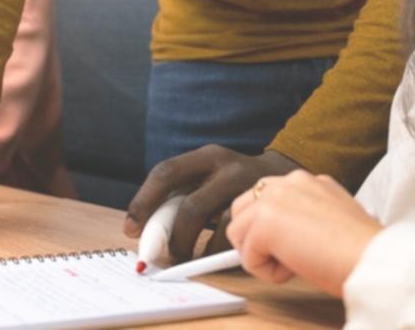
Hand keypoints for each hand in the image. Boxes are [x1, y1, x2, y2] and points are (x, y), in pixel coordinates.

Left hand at [124, 146, 297, 262]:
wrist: (284, 174)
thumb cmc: (229, 183)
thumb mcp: (207, 176)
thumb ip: (182, 193)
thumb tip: (142, 230)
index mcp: (208, 156)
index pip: (167, 173)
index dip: (144, 202)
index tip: (131, 229)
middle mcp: (229, 168)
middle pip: (191, 207)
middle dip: (175, 238)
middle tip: (167, 255)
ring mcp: (251, 189)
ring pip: (218, 227)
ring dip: (200, 250)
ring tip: (191, 259)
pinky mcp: (268, 212)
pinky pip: (239, 239)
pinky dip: (221, 253)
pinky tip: (216, 257)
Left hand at [227, 169, 381, 295]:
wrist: (373, 259)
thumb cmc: (361, 250)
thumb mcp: (329, 221)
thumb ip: (301, 219)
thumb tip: (278, 240)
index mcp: (307, 181)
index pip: (266, 199)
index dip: (271, 229)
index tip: (290, 246)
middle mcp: (289, 181)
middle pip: (242, 209)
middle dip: (254, 237)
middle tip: (287, 258)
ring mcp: (275, 197)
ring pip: (237, 232)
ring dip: (260, 255)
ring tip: (295, 263)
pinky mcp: (265, 221)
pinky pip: (246, 256)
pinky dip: (266, 272)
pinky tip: (295, 270)